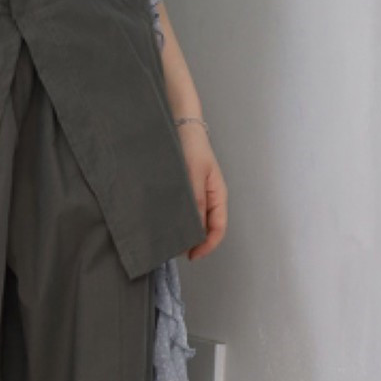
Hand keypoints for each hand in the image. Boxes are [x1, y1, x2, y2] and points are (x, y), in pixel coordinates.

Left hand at [176, 123, 226, 258]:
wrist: (179, 125)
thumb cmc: (191, 148)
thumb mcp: (193, 177)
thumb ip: (194, 203)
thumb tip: (194, 231)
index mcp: (217, 196)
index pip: (218, 229)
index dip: (207, 246)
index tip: (191, 256)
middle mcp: (208, 198)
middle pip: (205, 227)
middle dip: (193, 241)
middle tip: (173, 249)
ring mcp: (196, 193)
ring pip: (193, 219)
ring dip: (183, 230)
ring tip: (167, 238)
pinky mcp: (183, 189)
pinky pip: (183, 209)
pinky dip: (175, 218)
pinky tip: (163, 221)